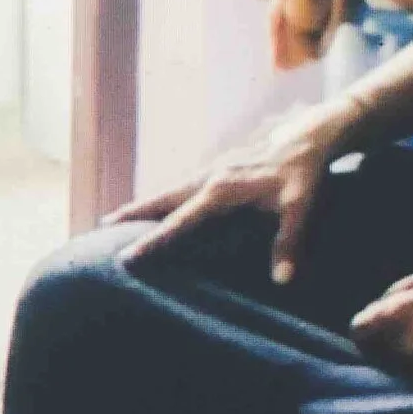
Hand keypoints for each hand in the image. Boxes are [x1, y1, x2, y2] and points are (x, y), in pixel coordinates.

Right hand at [110, 96, 361, 283]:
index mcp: (222, 188)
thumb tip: (281, 280)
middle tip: (102, 226)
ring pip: (171, 188)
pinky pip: (184, 184)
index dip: (155, 240)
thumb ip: (287, 242)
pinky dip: (165, 195)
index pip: (181, 219)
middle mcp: (210, 175)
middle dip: (134, 212)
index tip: (129, 256)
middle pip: (164, 197)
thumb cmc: (304, 172)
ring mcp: (212, 167)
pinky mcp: (219, 165)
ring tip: (119, 216)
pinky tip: (159, 204)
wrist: (309, 133)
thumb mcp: (300, 207)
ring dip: (146, 202)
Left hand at [349, 259, 412, 383]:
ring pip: (398, 372)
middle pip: (376, 356)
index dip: (369, 327)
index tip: (382, 322)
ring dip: (406, 359)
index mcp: (398, 317)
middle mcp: (405, 351)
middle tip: (412, 330)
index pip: (359, 333)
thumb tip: (381, 307)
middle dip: (386, 344)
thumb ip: (400, 290)